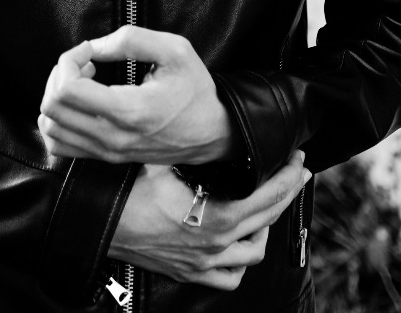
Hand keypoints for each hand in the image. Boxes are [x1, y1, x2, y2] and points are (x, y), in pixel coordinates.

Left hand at [38, 26, 233, 163]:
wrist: (213, 133)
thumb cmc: (195, 89)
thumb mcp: (175, 50)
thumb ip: (131, 40)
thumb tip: (93, 46)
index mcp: (129, 111)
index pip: (67, 90)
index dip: (69, 60)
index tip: (89, 50)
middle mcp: (113, 138)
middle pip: (52, 108)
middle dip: (60, 74)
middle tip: (85, 62)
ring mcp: (107, 152)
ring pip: (50, 129)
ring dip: (58, 97)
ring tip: (83, 81)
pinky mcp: (106, 158)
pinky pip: (60, 146)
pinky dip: (59, 121)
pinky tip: (81, 103)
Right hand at [109, 152, 309, 289]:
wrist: (101, 226)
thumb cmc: (128, 193)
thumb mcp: (164, 161)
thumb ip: (191, 147)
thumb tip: (210, 123)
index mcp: (217, 218)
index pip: (268, 197)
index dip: (289, 176)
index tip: (299, 159)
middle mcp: (217, 245)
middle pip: (268, 220)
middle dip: (288, 194)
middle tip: (298, 172)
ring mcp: (204, 263)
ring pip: (254, 252)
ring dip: (265, 227)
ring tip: (268, 205)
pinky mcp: (190, 272)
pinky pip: (230, 277)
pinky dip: (241, 261)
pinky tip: (239, 242)